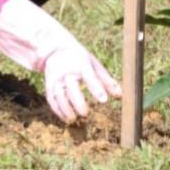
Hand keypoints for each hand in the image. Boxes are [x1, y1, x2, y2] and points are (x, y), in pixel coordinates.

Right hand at [0, 0, 120, 122]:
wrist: (56, 50)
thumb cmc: (80, 59)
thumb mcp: (94, 65)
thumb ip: (106, 80)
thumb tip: (120, 96)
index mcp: (81, 63)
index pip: (89, 76)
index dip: (96, 88)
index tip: (104, 100)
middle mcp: (67, 71)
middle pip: (71, 88)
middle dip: (77, 102)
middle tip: (86, 114)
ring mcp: (56, 79)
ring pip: (59, 95)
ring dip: (65, 109)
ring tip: (74, 119)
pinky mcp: (49, 86)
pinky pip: (51, 99)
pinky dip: (58, 110)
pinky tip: (66, 118)